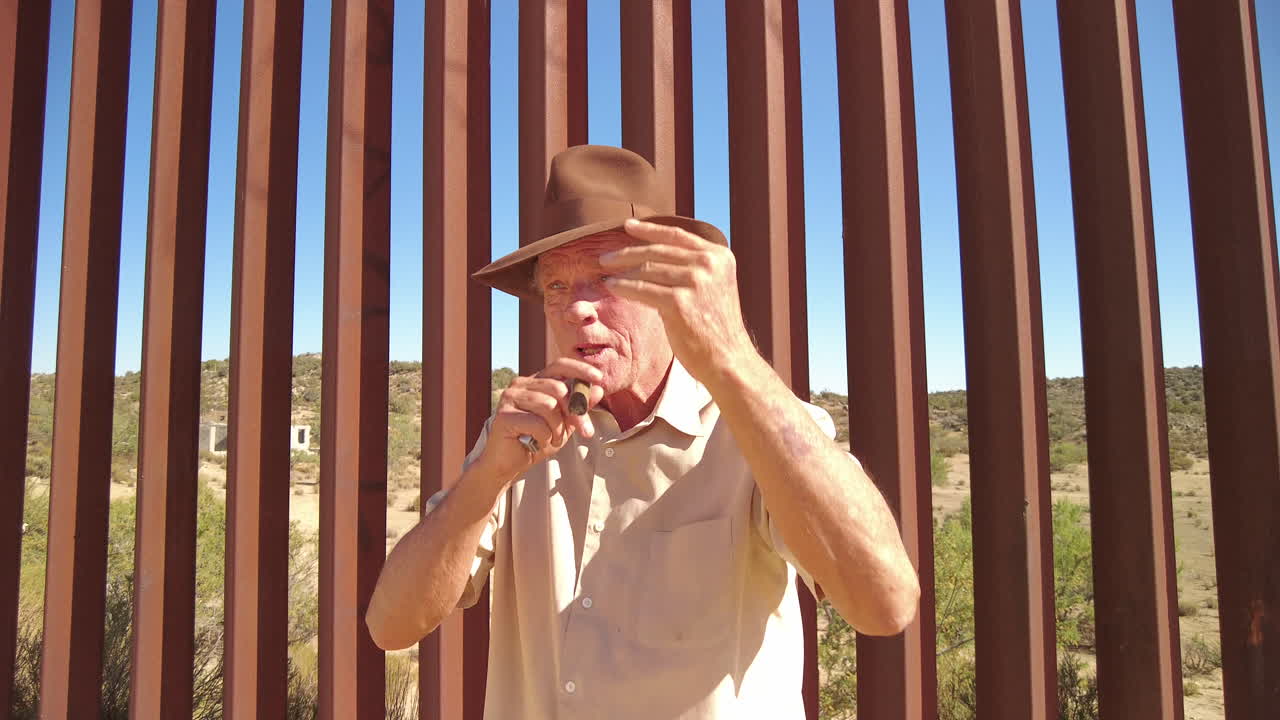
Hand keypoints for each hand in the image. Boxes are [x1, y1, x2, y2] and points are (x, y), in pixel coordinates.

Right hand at [481, 357, 604, 478]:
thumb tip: (598, 389)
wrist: (509, 464)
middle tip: (585, 431)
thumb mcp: (566, 423)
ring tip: (553, 439)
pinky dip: (545, 437)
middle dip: (577, 412)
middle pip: (559, 389)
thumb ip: (580, 406)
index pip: (559, 365)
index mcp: (535, 381)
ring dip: (558, 428)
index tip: (599, 378)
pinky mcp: (504, 415)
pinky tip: (537, 443)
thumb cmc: (537, 440)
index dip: (580, 369)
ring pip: (549, 406)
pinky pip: (537, 423)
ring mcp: (510, 397)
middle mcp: (521, 384)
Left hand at [600, 218, 755, 383]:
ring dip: (622, 271)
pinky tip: (612, 287)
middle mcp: (709, 264)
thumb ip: (693, 266)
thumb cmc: (715, 326)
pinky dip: (624, 287)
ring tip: (607, 274)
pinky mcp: (679, 302)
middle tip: (606, 257)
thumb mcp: (713, 285)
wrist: (728, 358)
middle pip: (658, 250)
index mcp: (719, 255)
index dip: (650, 229)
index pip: (678, 235)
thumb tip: (653, 253)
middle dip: (627, 252)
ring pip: (647, 269)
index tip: (628, 226)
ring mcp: (695, 281)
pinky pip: (642, 289)